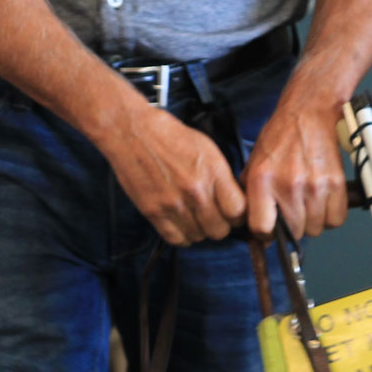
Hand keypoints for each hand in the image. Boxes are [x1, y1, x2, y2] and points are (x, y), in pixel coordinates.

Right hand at [98, 102, 245, 245]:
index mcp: (213, 172)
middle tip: (212, 216)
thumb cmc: (170, 137)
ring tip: (193, 216)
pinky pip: (176, 239)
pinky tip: (181, 224)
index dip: (237, 216)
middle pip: (219, 230)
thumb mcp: (207, 149)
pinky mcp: (153, 212)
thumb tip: (234, 202)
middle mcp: (195, 191)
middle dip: (219, 225)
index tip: (232, 213)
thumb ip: (222, 178)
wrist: (133, 132)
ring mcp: (173, 204)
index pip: (238, 212)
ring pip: (198, 237)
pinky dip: (181, 236)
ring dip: (199, 230)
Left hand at [243, 96, 348, 238]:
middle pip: (293, 233)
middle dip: (291, 228)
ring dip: (312, 221)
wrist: (309, 113)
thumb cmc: (280, 138)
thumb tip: (250, 228)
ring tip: (307, 201)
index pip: (262, 228)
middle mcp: (289, 185)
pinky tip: (322, 201)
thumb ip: (249, 196)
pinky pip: (335, 219)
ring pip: (315, 229)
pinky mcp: (336, 184)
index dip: (266, 234)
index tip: (270, 229)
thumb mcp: (254, 164)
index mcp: (262, 181)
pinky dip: (330, 216)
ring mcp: (315, 186)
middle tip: (291, 211)